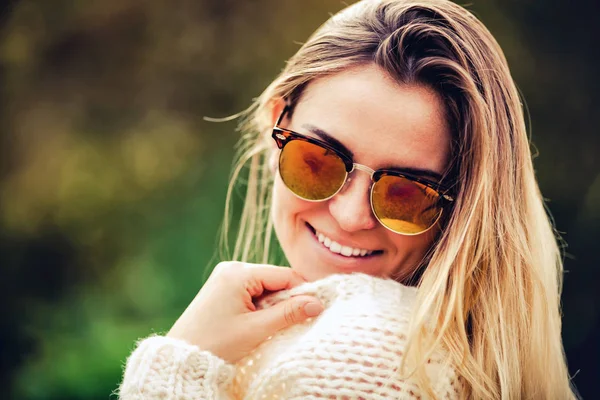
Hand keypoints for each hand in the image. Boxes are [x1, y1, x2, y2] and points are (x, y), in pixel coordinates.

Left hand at [167, 262, 323, 362]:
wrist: (181, 357)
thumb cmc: (217, 343)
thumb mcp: (257, 329)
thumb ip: (289, 313)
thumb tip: (318, 303)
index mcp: (238, 272)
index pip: (284, 275)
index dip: (303, 291)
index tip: (317, 309)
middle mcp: (231, 268)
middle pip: (275, 280)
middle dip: (287, 300)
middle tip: (293, 323)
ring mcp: (225, 278)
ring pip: (265, 288)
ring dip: (273, 306)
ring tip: (270, 327)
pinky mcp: (222, 289)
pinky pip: (251, 293)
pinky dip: (260, 307)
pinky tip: (259, 324)